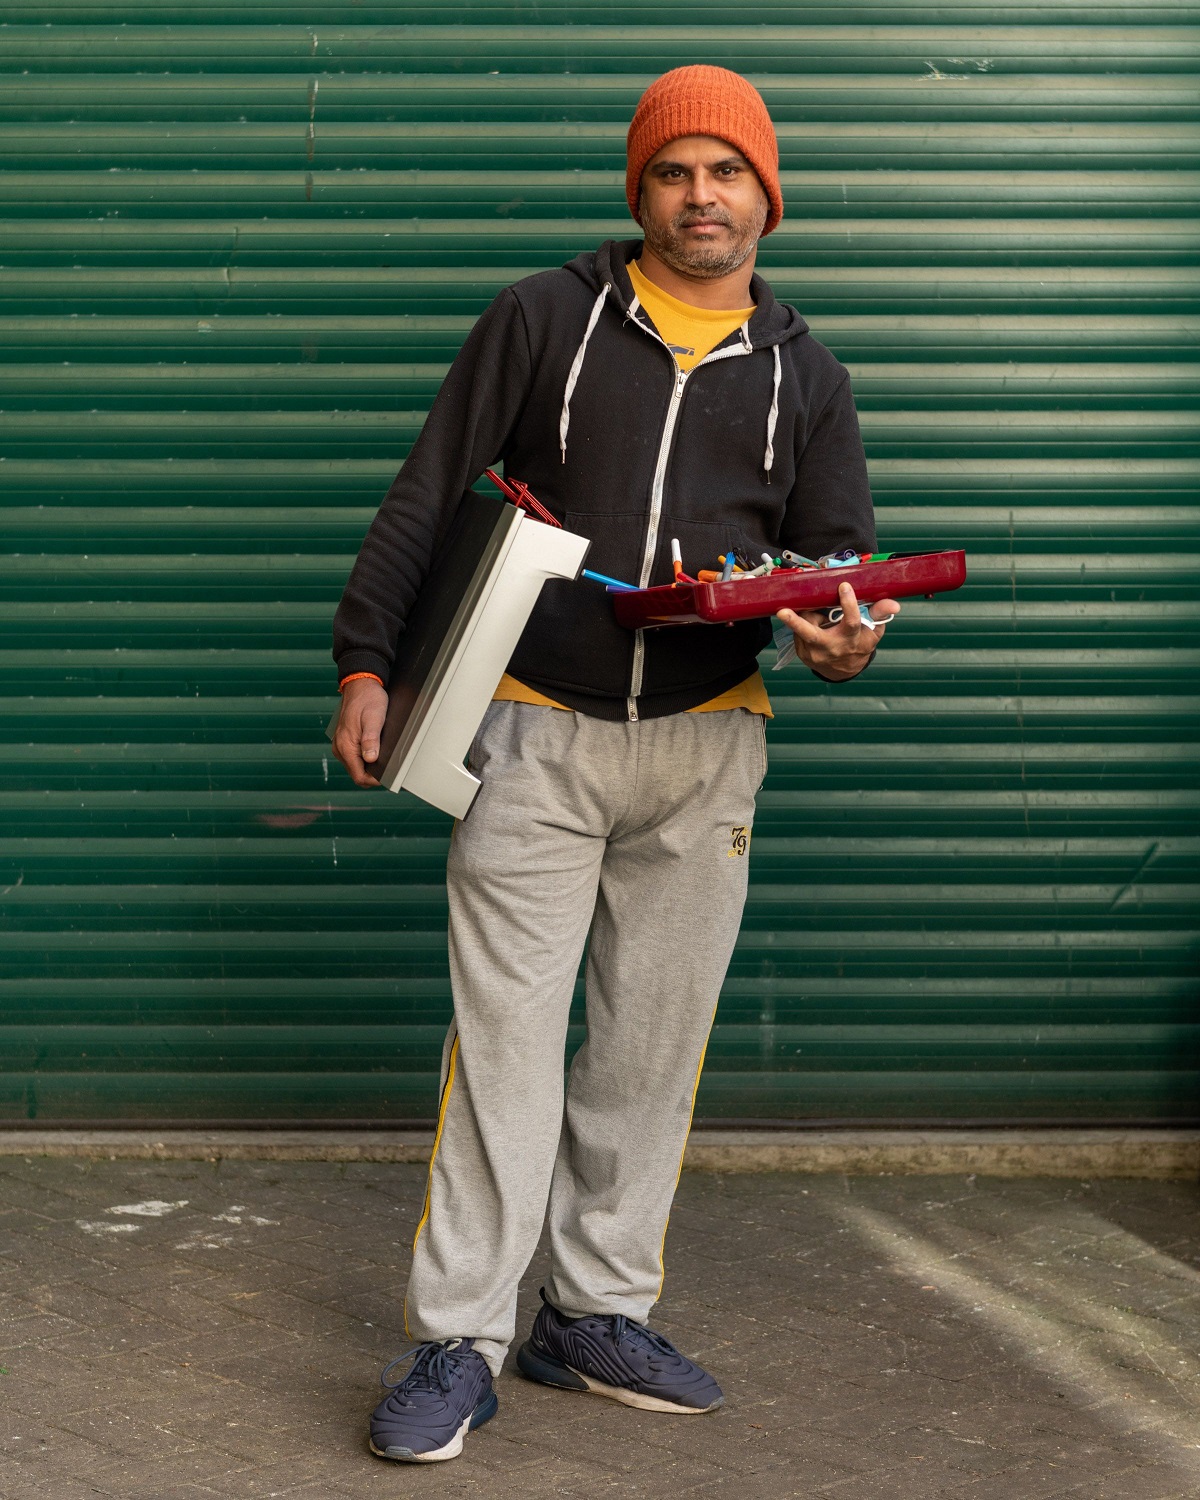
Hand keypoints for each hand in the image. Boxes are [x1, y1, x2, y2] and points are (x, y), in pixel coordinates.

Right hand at [332, 677, 386, 787]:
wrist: (360, 684)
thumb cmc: (368, 699)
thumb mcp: (373, 718)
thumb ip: (371, 740)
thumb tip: (371, 759)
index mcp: (345, 746)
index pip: (359, 777)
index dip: (374, 781)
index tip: (388, 776)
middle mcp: (340, 748)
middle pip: (357, 773)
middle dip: (373, 774)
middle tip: (390, 766)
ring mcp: (341, 745)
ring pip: (356, 766)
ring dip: (370, 766)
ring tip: (384, 756)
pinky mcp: (344, 740)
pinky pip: (355, 756)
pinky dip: (366, 757)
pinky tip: (376, 749)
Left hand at [776, 581, 899, 681]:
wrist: (843, 670)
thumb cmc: (859, 645)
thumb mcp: (873, 632)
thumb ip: (879, 615)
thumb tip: (894, 603)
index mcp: (851, 640)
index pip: (851, 622)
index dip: (848, 604)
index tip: (844, 586)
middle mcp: (830, 648)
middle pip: (811, 635)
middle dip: (796, 623)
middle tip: (782, 611)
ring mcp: (813, 653)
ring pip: (803, 627)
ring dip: (808, 616)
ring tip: (820, 615)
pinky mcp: (802, 653)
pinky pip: (798, 633)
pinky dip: (803, 624)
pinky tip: (813, 624)